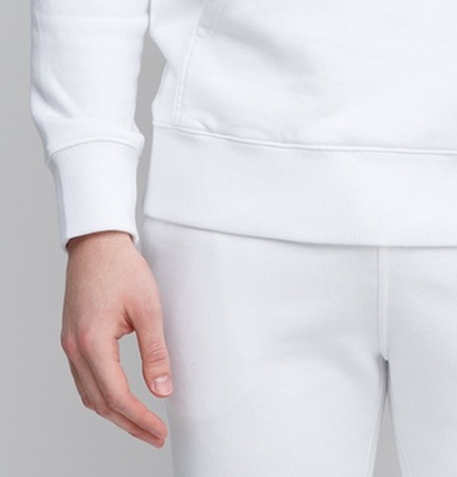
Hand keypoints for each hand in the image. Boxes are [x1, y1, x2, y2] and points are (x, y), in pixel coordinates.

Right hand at [61, 230, 172, 447]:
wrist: (97, 243)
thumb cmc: (122, 268)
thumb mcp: (148, 308)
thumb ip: (155, 352)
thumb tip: (163, 391)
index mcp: (92, 343)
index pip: (116, 396)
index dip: (140, 419)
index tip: (160, 432)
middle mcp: (75, 349)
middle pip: (100, 403)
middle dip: (129, 424)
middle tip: (155, 436)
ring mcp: (69, 345)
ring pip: (89, 395)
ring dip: (114, 414)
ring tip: (142, 423)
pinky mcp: (72, 339)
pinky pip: (83, 380)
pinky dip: (102, 396)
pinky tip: (119, 399)